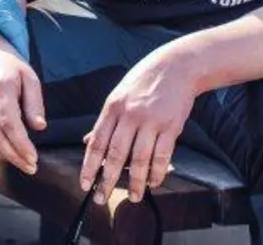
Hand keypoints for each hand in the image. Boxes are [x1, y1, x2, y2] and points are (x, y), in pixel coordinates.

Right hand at [0, 49, 45, 174]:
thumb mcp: (30, 78)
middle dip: (14, 156)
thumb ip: (35, 103)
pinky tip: (2, 155)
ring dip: (2, 156)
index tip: (33, 158)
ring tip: (20, 163)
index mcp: (1, 87)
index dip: (21, 144)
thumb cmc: (12, 67)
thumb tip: (39, 127)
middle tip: (30, 167)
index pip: (9, 122)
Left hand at [79, 51, 197, 205]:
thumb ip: (106, 121)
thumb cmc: (144, 80)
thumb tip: (89, 142)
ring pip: (139, 159)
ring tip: (133, 197)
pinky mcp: (171, 126)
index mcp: (113, 107)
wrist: (177, 66)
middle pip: (115, 154)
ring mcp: (151, 120)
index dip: (89, 165)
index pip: (97, 142)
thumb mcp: (119, 95)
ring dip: (135, 182)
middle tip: (102, 198)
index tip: (85, 184)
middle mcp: (130, 115)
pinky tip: (153, 182)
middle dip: (107, 180)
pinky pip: (162, 155)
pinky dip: (157, 172)